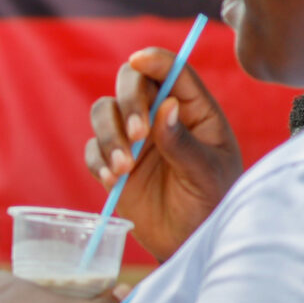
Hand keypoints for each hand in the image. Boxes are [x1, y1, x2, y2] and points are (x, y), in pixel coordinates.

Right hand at [85, 46, 242, 259]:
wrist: (188, 241)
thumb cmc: (210, 204)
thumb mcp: (206, 174)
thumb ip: (184, 143)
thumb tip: (167, 106)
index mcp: (194, 110)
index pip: (172, 72)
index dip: (154, 60)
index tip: (139, 61)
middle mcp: (160, 116)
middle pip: (130, 82)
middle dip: (127, 103)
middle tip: (138, 135)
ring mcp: (134, 139)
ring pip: (104, 112)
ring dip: (109, 136)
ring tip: (124, 169)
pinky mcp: (113, 163)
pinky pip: (93, 149)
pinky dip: (99, 161)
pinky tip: (115, 182)